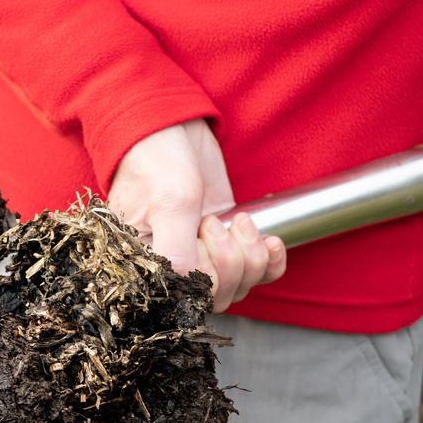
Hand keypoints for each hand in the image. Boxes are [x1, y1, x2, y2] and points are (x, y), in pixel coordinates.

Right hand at [108, 120, 286, 311]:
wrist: (170, 126)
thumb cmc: (156, 162)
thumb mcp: (169, 204)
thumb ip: (175, 250)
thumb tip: (184, 285)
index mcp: (149, 264)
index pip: (187, 296)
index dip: (208, 272)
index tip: (204, 229)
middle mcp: (175, 264)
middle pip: (218, 295)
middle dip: (232, 262)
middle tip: (216, 221)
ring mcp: (203, 253)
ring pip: (240, 285)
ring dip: (252, 258)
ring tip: (239, 220)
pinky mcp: (226, 241)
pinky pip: (257, 272)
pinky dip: (271, 262)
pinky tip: (272, 241)